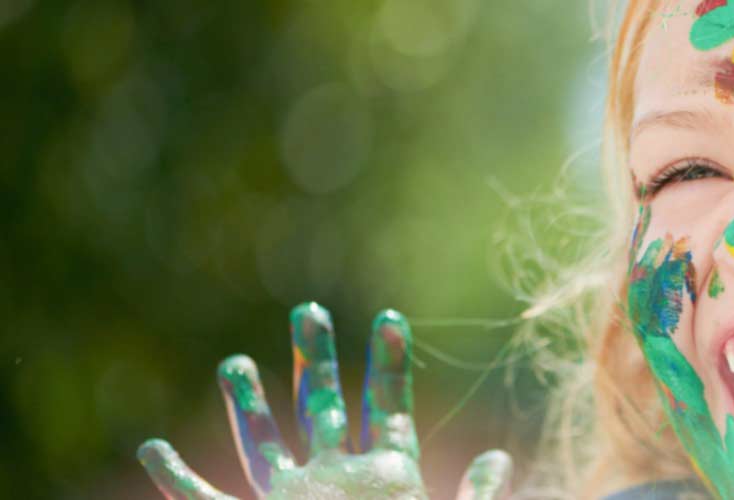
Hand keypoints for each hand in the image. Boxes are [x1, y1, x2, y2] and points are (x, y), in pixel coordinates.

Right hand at [137, 303, 512, 499]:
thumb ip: (473, 498)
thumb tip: (499, 459)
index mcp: (387, 477)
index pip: (387, 406)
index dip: (389, 363)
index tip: (391, 317)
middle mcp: (335, 480)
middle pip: (322, 407)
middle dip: (315, 359)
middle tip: (309, 310)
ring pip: (265, 443)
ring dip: (249, 404)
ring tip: (235, 362)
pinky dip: (177, 481)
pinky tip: (154, 450)